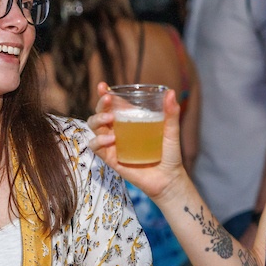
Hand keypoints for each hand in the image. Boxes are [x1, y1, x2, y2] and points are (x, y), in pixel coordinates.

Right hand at [87, 82, 185, 200]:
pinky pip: (96, 147)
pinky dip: (99, 141)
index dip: (105, 94)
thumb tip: (171, 93)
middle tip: (109, 100)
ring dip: (98, 119)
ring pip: (94, 127)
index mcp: (130, 120)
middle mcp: (118, 130)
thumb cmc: (169, 154)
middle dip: (101, 104)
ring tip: (110, 119)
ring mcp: (113, 144)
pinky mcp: (111, 158)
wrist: (168, 179)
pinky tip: (111, 139)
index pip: (114, 104)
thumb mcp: (171, 131)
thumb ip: (171, 114)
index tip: (103, 86)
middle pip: (100, 113)